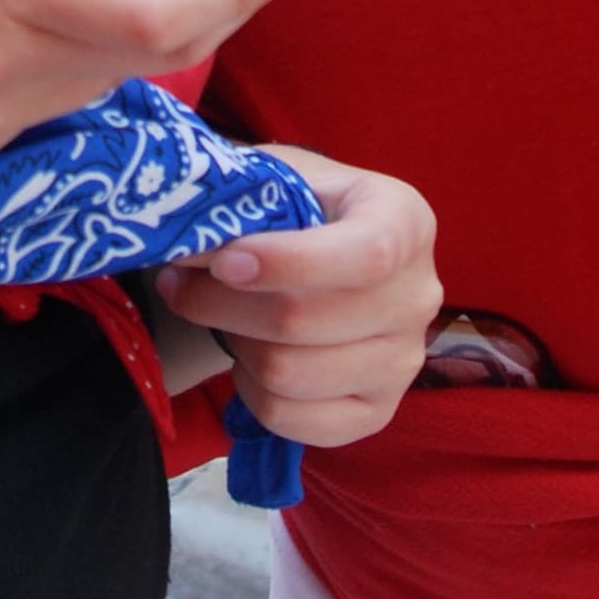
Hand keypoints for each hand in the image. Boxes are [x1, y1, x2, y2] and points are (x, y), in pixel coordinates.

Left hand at [149, 147, 439, 450]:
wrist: (318, 256)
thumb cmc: (297, 210)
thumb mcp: (276, 181)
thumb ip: (237, 204)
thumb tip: (187, 248)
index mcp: (406, 221)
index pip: (367, 254)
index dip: (290, 262)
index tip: (225, 263)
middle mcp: (418, 296)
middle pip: (304, 320)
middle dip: (222, 303)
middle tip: (180, 282)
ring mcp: (403, 363)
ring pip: (287, 373)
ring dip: (232, 343)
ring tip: (221, 315)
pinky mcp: (376, 413)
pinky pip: (289, 418)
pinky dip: (249, 391)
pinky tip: (248, 355)